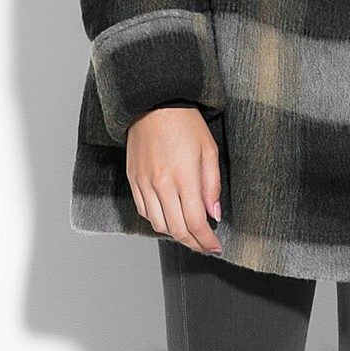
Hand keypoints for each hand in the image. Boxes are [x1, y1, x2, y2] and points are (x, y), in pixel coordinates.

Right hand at [125, 107, 222, 253]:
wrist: (153, 103)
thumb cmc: (184, 122)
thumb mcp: (208, 149)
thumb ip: (212, 184)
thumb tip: (215, 214)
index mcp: (184, 177)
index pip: (196, 223)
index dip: (207, 241)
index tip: (216, 247)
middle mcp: (162, 185)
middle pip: (178, 230)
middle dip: (194, 243)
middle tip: (206, 246)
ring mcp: (144, 185)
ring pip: (159, 226)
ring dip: (176, 235)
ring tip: (190, 234)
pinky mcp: (133, 181)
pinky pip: (145, 212)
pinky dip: (158, 221)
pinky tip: (170, 218)